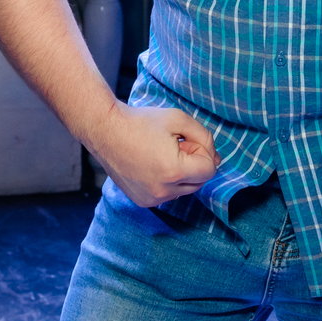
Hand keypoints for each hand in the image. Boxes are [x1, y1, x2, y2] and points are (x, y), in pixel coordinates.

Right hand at [84, 103, 217, 207]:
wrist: (105, 130)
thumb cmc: (141, 121)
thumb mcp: (179, 119)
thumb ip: (204, 137)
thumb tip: (216, 159)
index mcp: (174, 171)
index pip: (209, 170)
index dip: (202, 151)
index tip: (185, 140)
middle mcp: (163, 191)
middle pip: (199, 182)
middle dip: (193, 163)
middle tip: (175, 145)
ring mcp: (151, 199)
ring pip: (184, 190)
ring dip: (181, 174)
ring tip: (162, 154)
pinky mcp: (142, 201)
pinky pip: (168, 194)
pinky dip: (167, 182)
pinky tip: (152, 164)